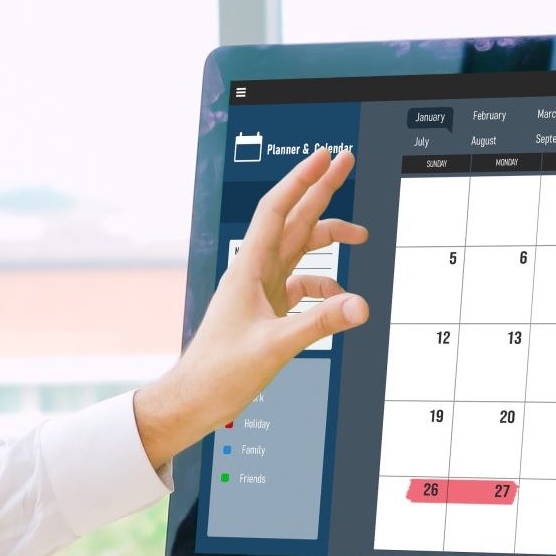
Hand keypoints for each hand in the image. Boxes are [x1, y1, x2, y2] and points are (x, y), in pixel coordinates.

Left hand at [131, 147, 368, 465]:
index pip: (277, 210)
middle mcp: (254, 273)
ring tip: (360, 235)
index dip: (302, 179)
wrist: (195, 399)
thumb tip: (361, 305)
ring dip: (328, 239)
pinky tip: (340, 300)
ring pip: (298, 250)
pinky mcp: (265, 311)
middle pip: (292, 220)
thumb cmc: (221, 372)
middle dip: (320, 190)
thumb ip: (321, 323)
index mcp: (249, 269)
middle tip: (345, 161)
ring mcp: (260, 291)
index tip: (325, 156)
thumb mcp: (276, 346)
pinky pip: (300, 286)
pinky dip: (323, 287)